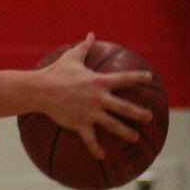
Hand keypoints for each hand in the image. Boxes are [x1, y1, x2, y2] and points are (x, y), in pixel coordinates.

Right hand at [35, 34, 153, 159]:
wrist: (39, 90)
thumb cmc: (55, 72)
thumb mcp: (71, 57)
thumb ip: (84, 47)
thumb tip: (91, 34)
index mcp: (99, 82)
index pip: (124, 79)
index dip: (138, 78)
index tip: (149, 79)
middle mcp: (99, 98)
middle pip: (125, 107)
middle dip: (140, 113)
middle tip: (149, 117)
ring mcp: (91, 112)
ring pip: (114, 125)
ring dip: (126, 132)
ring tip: (135, 137)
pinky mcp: (80, 123)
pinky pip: (90, 139)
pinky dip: (96, 148)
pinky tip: (102, 156)